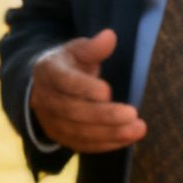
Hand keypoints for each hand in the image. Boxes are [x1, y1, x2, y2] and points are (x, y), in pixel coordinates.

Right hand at [27, 29, 145, 152]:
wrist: (48, 87)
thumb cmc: (69, 65)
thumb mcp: (77, 50)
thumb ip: (93, 47)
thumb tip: (109, 36)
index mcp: (47, 72)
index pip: (65, 82)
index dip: (85, 88)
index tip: (108, 91)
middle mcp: (45, 99)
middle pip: (73, 111)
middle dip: (104, 115)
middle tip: (132, 114)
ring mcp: (51, 121)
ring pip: (80, 132)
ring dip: (111, 133)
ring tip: (138, 129)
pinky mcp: (61, 138)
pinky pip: (84, 145)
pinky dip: (107, 143)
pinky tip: (128, 138)